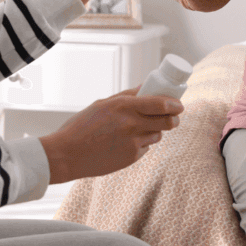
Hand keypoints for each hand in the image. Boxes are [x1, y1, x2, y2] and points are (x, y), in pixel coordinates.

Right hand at [39, 88, 183, 184]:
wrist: (67, 155)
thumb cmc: (81, 126)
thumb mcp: (102, 104)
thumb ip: (126, 96)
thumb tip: (145, 87)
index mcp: (123, 106)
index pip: (160, 104)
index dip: (175, 104)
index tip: (178, 103)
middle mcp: (131, 124)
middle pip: (168, 121)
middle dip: (174, 118)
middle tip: (173, 115)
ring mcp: (132, 143)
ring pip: (158, 135)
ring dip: (156, 130)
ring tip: (139, 128)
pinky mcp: (131, 158)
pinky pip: (145, 147)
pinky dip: (141, 143)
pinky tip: (124, 142)